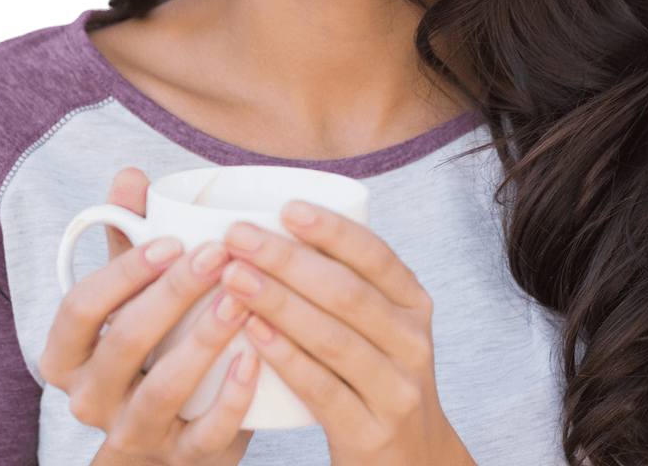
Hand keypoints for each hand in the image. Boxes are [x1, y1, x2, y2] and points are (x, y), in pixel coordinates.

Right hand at [39, 169, 258, 465]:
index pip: (80, 309)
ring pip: (161, 392)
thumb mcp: (129, 294)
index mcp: (68, 354)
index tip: (170, 240)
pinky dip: (231, 399)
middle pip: (122, 344)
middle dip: (171, 295)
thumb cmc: (150, 343)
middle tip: (217, 254)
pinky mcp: (182, 461)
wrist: (171, 434)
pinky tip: (256, 357)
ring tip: (240, 299)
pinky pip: (204, 437)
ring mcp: (134, 435)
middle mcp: (91, 399)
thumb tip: (129, 175)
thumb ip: (127, 238)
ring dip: (202, 341)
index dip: (123, 273)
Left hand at [218, 202, 476, 465]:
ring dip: (277, 301)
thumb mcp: (382, 327)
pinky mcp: (370, 433)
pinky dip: (285, 357)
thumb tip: (277, 224)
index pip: (376, 256)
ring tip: (233, 276)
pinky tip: (252, 332)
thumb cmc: (375, 377)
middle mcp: (413, 343)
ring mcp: (396, 391)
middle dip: (287, 259)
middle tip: (238, 237)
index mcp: (414, 305)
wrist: (411, 463)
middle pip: (346, 292)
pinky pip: (322, 388)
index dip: (332, 229)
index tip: (286, 207)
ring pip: (331, 337)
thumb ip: (348, 284)